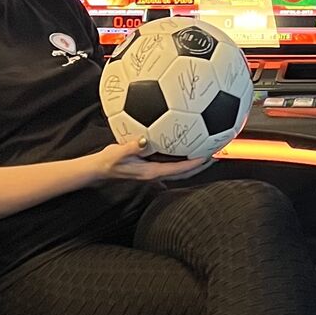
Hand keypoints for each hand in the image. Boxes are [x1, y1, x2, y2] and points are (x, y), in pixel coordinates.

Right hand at [91, 136, 211, 183]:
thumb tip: (143, 141)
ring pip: (180, 169)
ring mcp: (154, 171)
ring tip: (207, 150)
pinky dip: (182, 157)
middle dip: (200, 164)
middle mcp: (156, 173)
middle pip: (184, 172)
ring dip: (194, 162)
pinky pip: (172, 163)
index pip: (178, 169)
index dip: (194, 163)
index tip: (207, 155)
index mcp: (151, 172)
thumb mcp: (117, 153)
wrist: (99, 169)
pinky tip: (186, 146)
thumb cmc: (108, 162)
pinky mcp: (151, 166)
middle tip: (216, 153)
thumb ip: (130, 147)